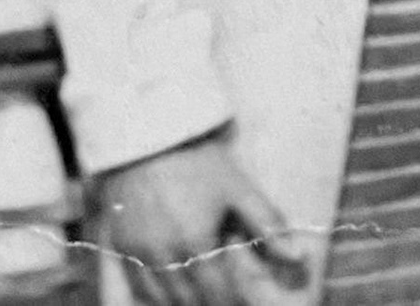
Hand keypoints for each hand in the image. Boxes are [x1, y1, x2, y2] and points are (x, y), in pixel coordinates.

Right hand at [98, 131, 308, 305]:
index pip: (218, 294)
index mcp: (194, 241)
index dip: (234, 302)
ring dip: (184, 302)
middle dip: (210, 302)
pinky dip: (156, 295)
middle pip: (190, 300)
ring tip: (200, 293)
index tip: (243, 300)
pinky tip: (171, 289)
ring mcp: (138, 250)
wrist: (145, 131)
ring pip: (163, 299)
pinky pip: (139, 285)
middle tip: (223, 295)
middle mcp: (163, 253)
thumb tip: (299, 256)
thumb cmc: (194, 158)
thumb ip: (267, 223)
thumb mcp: (236, 184)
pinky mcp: (120, 242)